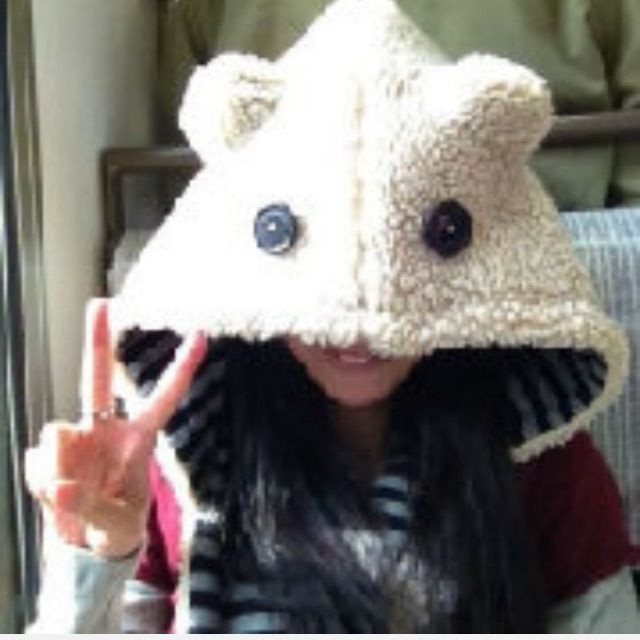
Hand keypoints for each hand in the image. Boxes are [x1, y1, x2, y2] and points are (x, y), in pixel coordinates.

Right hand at [24, 298, 206, 557]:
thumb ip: (89, 507)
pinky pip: (37, 463)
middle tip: (101, 303)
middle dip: (98, 341)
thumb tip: (59, 484)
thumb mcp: (115, 525)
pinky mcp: (49, 454)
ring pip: (58, 434)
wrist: (86, 544)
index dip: (182, 369)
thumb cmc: (117, 525)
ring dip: (59, 469)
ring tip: (72, 498)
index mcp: (138, 439)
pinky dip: (42, 486)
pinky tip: (56, 497)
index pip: (164, 399)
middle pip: (98, 379)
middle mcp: (106, 430)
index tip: (201, 334)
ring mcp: (76, 439)